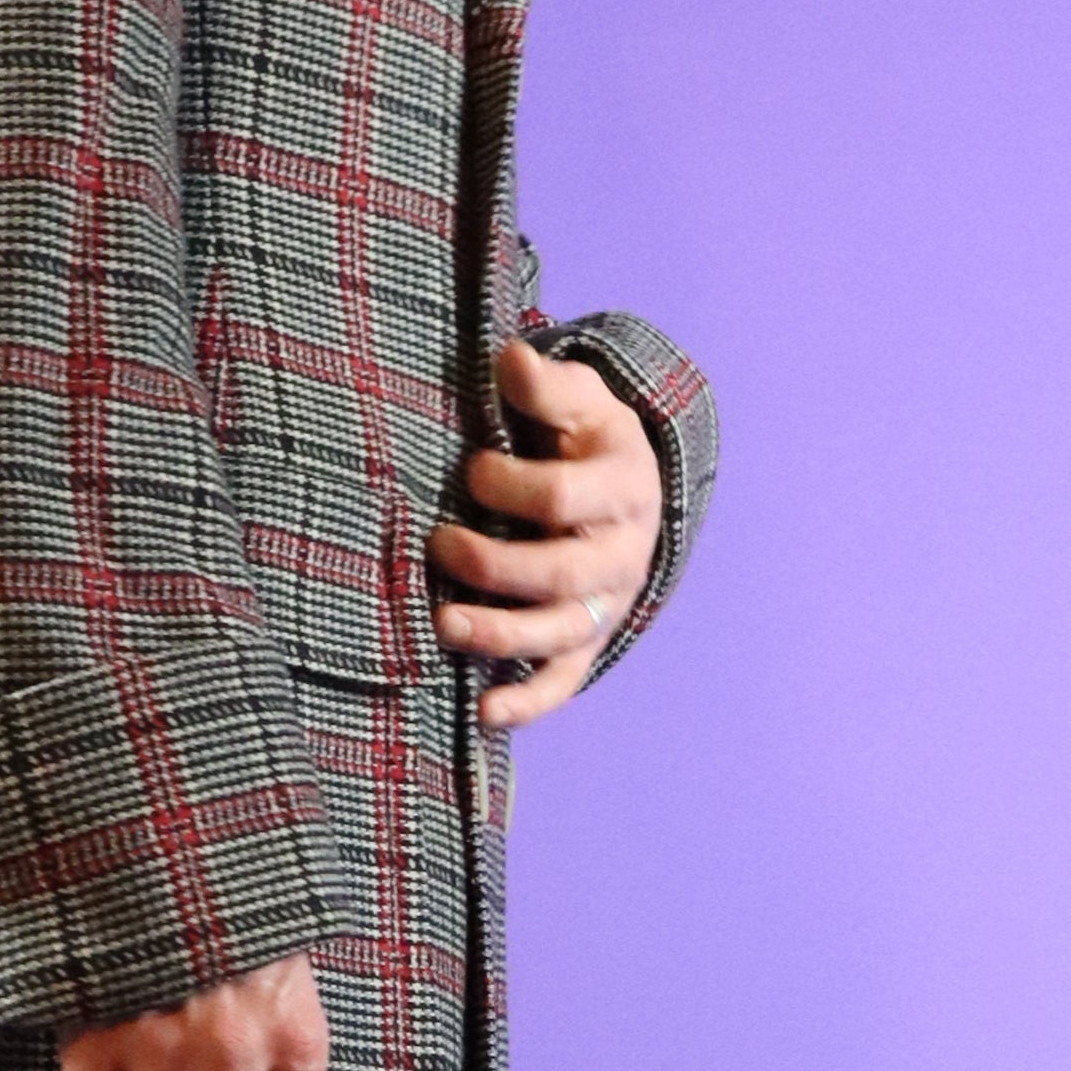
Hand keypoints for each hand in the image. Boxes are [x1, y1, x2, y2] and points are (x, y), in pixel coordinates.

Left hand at [427, 328, 663, 721]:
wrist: (631, 489)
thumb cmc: (587, 439)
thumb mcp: (580, 400)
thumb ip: (545, 386)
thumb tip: (511, 357)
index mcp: (622, 488)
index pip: (560, 498)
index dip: (508, 486)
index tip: (473, 468)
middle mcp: (621, 554)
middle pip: (558, 573)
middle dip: (494, 564)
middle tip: (438, 544)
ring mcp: (605, 605)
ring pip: (556, 633)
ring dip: (499, 633)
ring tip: (443, 625)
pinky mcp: (585, 642)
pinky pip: (562, 681)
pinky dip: (527, 702)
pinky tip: (485, 713)